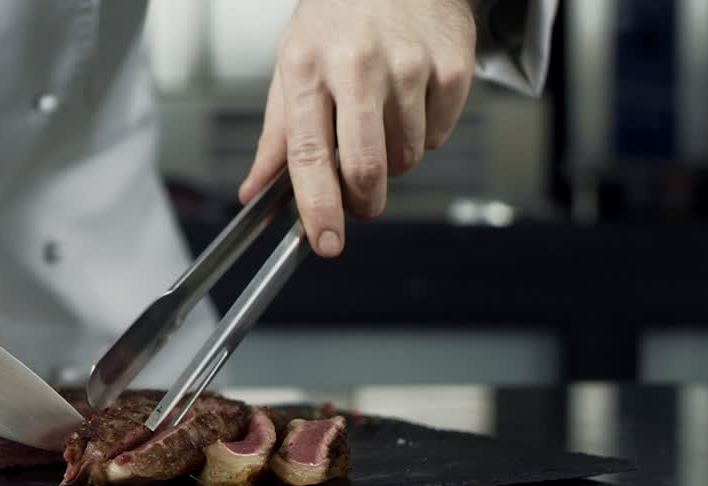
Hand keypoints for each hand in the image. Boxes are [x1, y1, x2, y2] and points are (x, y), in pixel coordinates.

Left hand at [240, 0, 476, 256]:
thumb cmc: (338, 18)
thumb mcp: (292, 64)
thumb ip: (276, 135)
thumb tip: (255, 191)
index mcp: (308, 67)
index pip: (309, 155)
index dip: (318, 207)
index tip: (325, 240)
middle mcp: (358, 66)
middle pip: (367, 167)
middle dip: (364, 201)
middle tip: (360, 201)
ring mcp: (409, 66)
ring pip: (406, 157)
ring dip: (393, 159)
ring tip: (381, 118)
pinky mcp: (451, 67)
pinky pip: (438, 134)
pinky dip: (423, 132)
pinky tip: (410, 100)